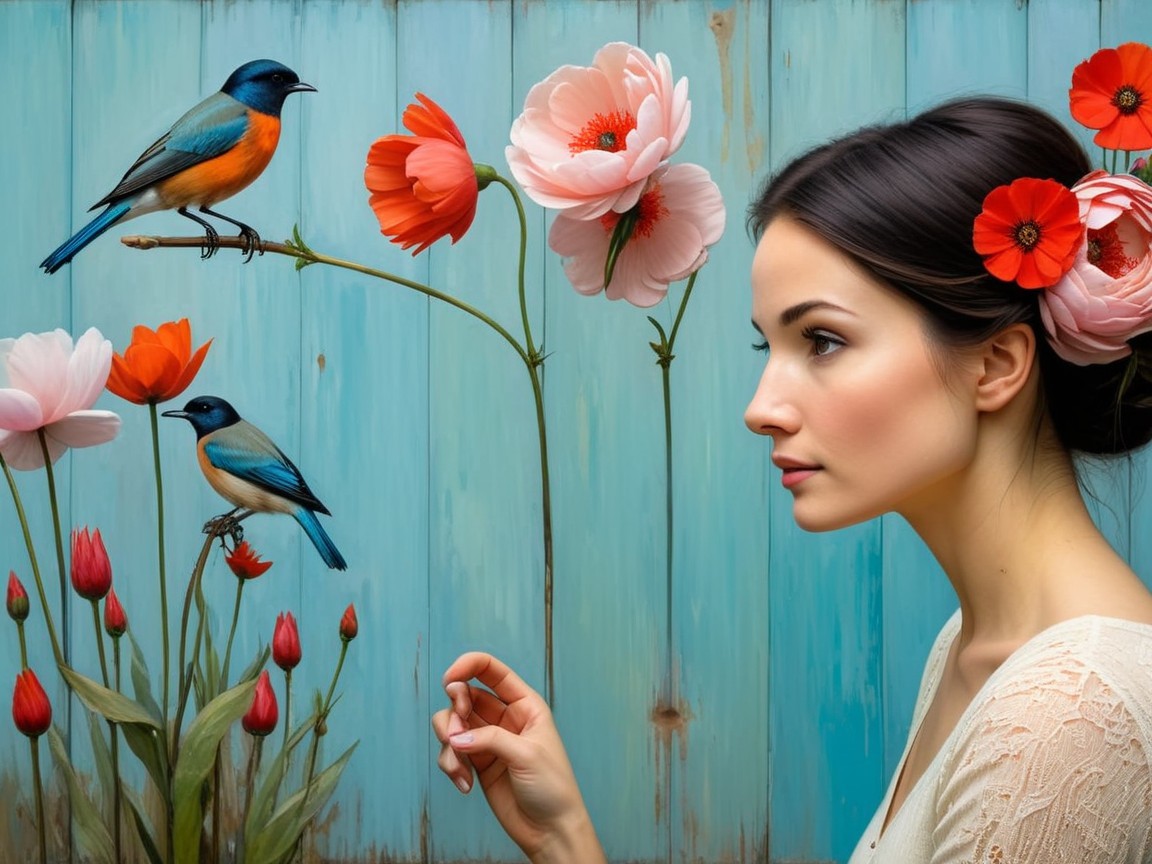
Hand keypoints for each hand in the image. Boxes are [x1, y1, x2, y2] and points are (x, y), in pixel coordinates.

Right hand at [431, 652, 605, 863]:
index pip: (492, 671)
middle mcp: (504, 717)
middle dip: (454, 712)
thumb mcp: (526, 755)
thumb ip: (490, 739)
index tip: (448, 680)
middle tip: (455, 734)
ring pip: (452, 724)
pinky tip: (465, 785)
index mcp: (525, 704)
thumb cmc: (552, 788)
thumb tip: (455, 736)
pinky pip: (451, 752)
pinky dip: (450, 765)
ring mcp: (488, 740)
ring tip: (460, 768)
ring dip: (449, 743)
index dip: (468, 666)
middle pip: (464, 696)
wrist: (550, 831)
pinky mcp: (476, 763)